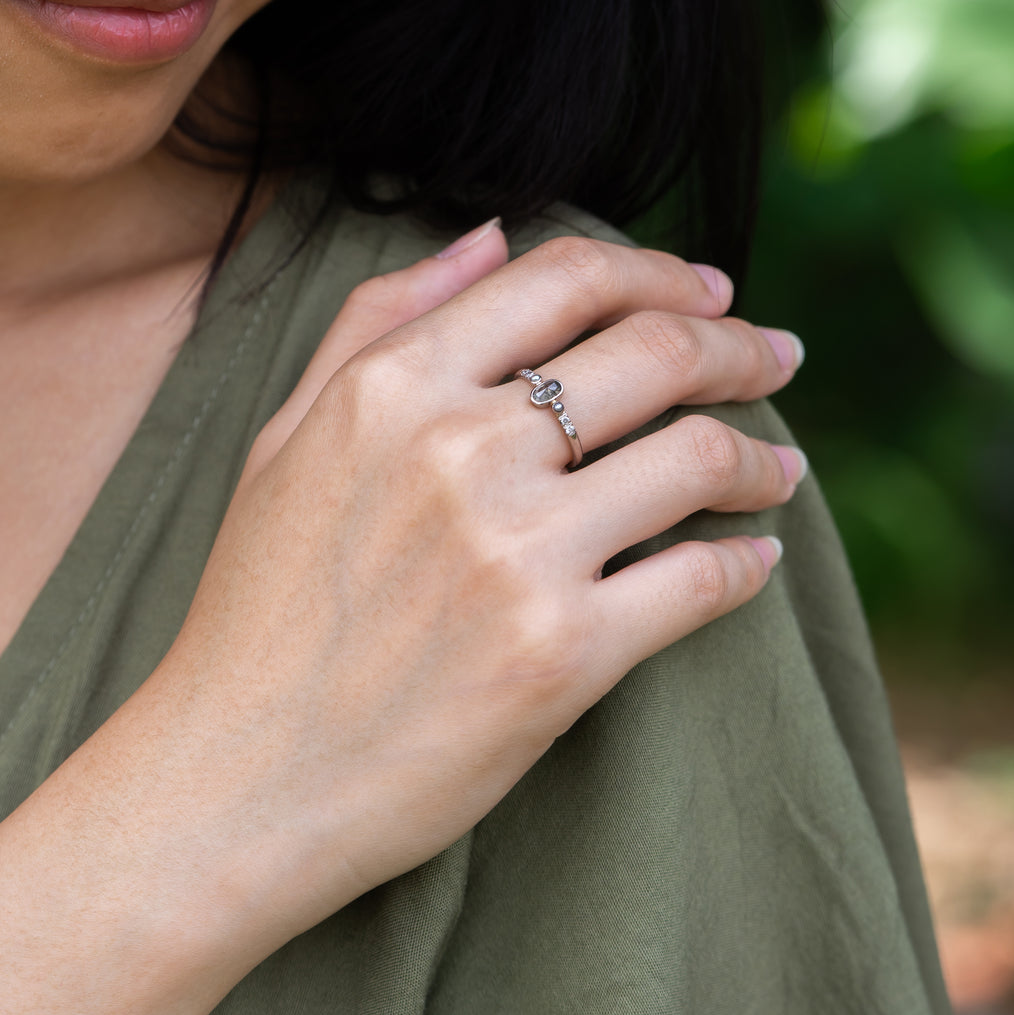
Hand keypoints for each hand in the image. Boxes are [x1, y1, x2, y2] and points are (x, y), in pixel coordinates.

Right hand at [0, 222, 806, 1014]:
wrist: (233, 780)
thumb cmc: (259, 605)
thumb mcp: (290, 433)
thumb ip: (380, 317)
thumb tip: (492, 234)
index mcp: (394, 387)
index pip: (567, 280)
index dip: (663, 272)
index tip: (714, 291)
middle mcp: (460, 451)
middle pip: (655, 352)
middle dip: (740, 347)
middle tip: (778, 358)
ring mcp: (515, 553)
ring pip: (697, 456)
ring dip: (762, 456)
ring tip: (781, 468)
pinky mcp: (562, 656)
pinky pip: (701, 580)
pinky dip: (748, 563)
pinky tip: (757, 561)